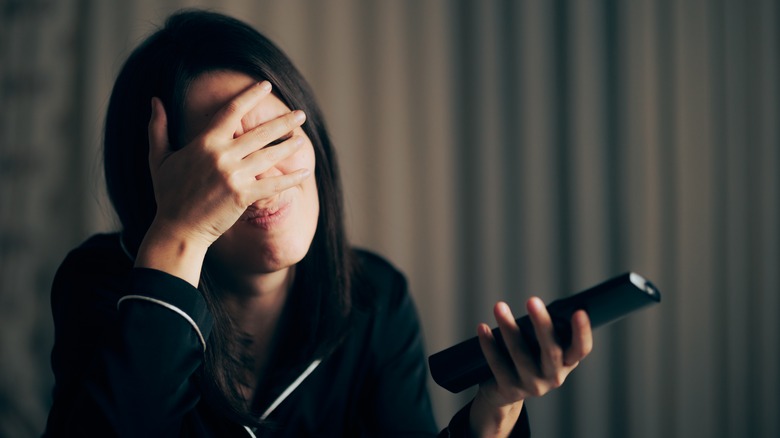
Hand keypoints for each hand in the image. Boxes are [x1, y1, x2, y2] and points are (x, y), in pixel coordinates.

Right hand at [146, 81, 309, 249]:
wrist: (177, 229)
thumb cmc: (168, 194)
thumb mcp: (159, 158)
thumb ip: (158, 128)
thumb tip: (155, 101)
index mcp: (204, 143)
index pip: (231, 111)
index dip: (250, 96)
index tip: (266, 86)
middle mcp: (222, 155)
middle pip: (259, 133)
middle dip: (283, 122)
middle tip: (300, 114)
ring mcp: (233, 175)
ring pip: (269, 156)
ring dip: (288, 147)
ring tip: (302, 139)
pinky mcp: (243, 195)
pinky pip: (273, 185)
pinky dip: (291, 179)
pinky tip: (305, 172)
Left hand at [469, 298, 592, 436]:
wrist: (504, 392)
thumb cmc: (528, 358)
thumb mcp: (541, 347)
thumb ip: (545, 331)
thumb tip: (538, 304)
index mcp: (567, 363)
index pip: (581, 349)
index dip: (582, 332)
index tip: (579, 312)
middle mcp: (553, 377)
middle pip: (551, 350)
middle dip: (542, 323)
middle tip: (532, 300)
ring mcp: (532, 386)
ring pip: (520, 354)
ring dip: (508, 327)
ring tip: (499, 307)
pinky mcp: (510, 389)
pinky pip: (497, 363)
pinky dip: (489, 344)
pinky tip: (483, 328)